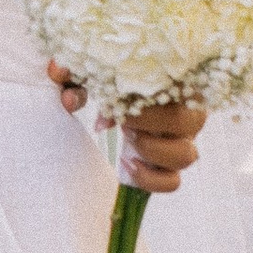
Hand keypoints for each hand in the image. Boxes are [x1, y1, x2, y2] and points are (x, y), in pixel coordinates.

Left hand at [46, 65, 206, 193]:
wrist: (111, 102)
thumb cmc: (110, 78)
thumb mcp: (92, 70)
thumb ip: (75, 69)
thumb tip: (58, 71)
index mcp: (180, 82)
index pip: (186, 86)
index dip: (155, 93)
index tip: (121, 96)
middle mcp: (189, 113)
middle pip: (194, 121)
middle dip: (152, 122)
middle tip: (123, 119)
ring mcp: (183, 142)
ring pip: (188, 156)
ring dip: (153, 150)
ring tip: (127, 139)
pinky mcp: (168, 168)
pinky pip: (172, 182)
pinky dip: (150, 179)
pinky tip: (126, 165)